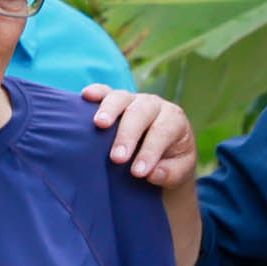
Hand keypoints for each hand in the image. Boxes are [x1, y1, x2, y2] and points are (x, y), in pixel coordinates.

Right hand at [81, 85, 199, 190]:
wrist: (165, 148)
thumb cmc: (172, 161)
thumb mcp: (180, 170)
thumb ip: (171, 173)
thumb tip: (152, 174)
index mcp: (174, 120)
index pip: (162, 132)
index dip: (150, 152)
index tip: (138, 173)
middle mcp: (154, 105)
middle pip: (140, 113)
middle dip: (127, 135)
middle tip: (117, 159)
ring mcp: (133, 99)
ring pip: (121, 98)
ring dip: (109, 110)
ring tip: (99, 124)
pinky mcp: (116, 99)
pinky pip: (105, 91)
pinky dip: (96, 92)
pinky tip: (86, 96)